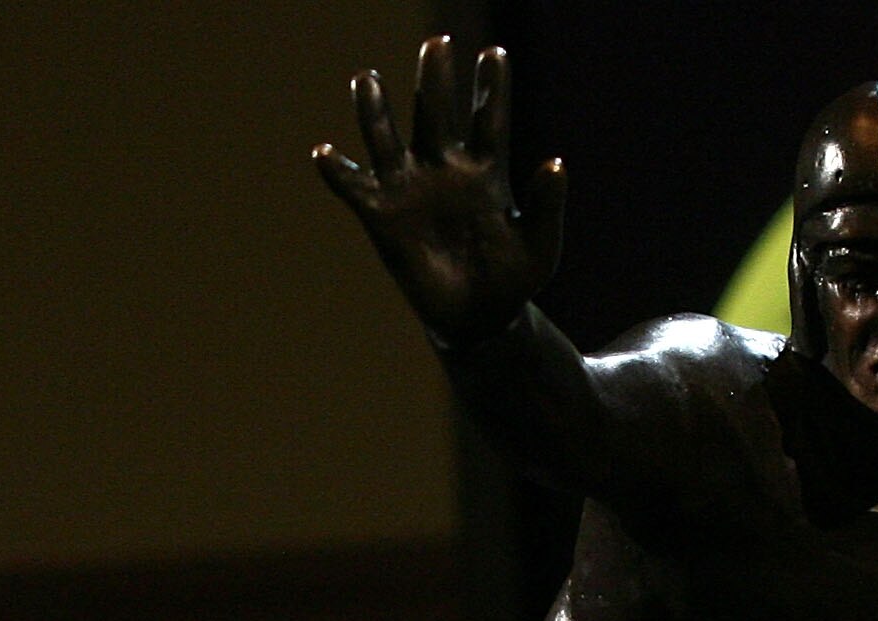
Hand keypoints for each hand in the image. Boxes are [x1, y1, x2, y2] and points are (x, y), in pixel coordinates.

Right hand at [315, 38, 566, 345]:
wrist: (478, 320)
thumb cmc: (513, 280)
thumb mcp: (541, 247)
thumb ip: (547, 206)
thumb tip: (554, 162)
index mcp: (485, 169)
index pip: (488, 117)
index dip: (491, 86)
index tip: (495, 54)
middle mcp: (443, 168)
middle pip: (436, 112)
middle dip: (435, 79)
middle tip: (437, 44)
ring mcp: (410, 188)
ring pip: (387, 138)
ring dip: (375, 110)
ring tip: (367, 79)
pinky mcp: (382, 217)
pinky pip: (353, 188)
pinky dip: (337, 171)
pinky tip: (323, 153)